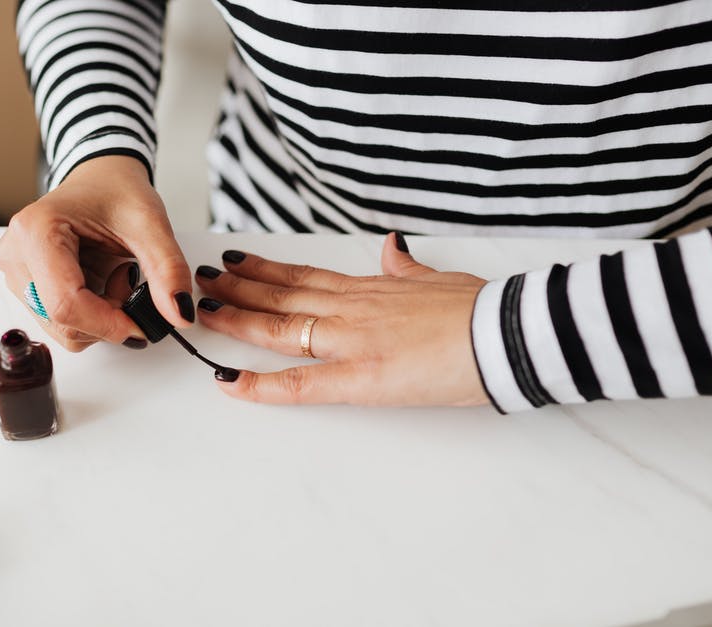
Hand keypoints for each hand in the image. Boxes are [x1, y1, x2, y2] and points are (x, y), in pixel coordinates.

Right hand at [0, 156, 194, 351]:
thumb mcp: (150, 224)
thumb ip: (168, 269)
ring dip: (99, 318)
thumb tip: (179, 314)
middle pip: (62, 322)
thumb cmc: (115, 191)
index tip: (141, 324)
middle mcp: (15, 254)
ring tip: (112, 276)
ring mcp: (15, 274)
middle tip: (128, 282)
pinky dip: (90, 315)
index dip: (108, 323)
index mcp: (35, 230)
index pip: (66, 304)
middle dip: (107, 318)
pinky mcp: (24, 287)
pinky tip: (98, 283)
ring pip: (61, 330)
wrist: (99, 179)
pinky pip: (60, 324)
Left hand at [195, 233, 489, 406]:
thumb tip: (394, 250)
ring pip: (278, 329)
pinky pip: (298, 384)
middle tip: (202, 282)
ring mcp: (351, 340)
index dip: (266, 271)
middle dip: (236, 290)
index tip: (237, 262)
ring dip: (236, 321)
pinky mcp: (360, 377)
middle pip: (280, 298)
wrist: (509, 330)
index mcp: (371, 289)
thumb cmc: (483, 307)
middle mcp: (351, 309)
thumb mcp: (439, 277)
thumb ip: (408, 268)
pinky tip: (228, 382)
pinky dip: (259, 384)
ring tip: (203, 312)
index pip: (305, 277)